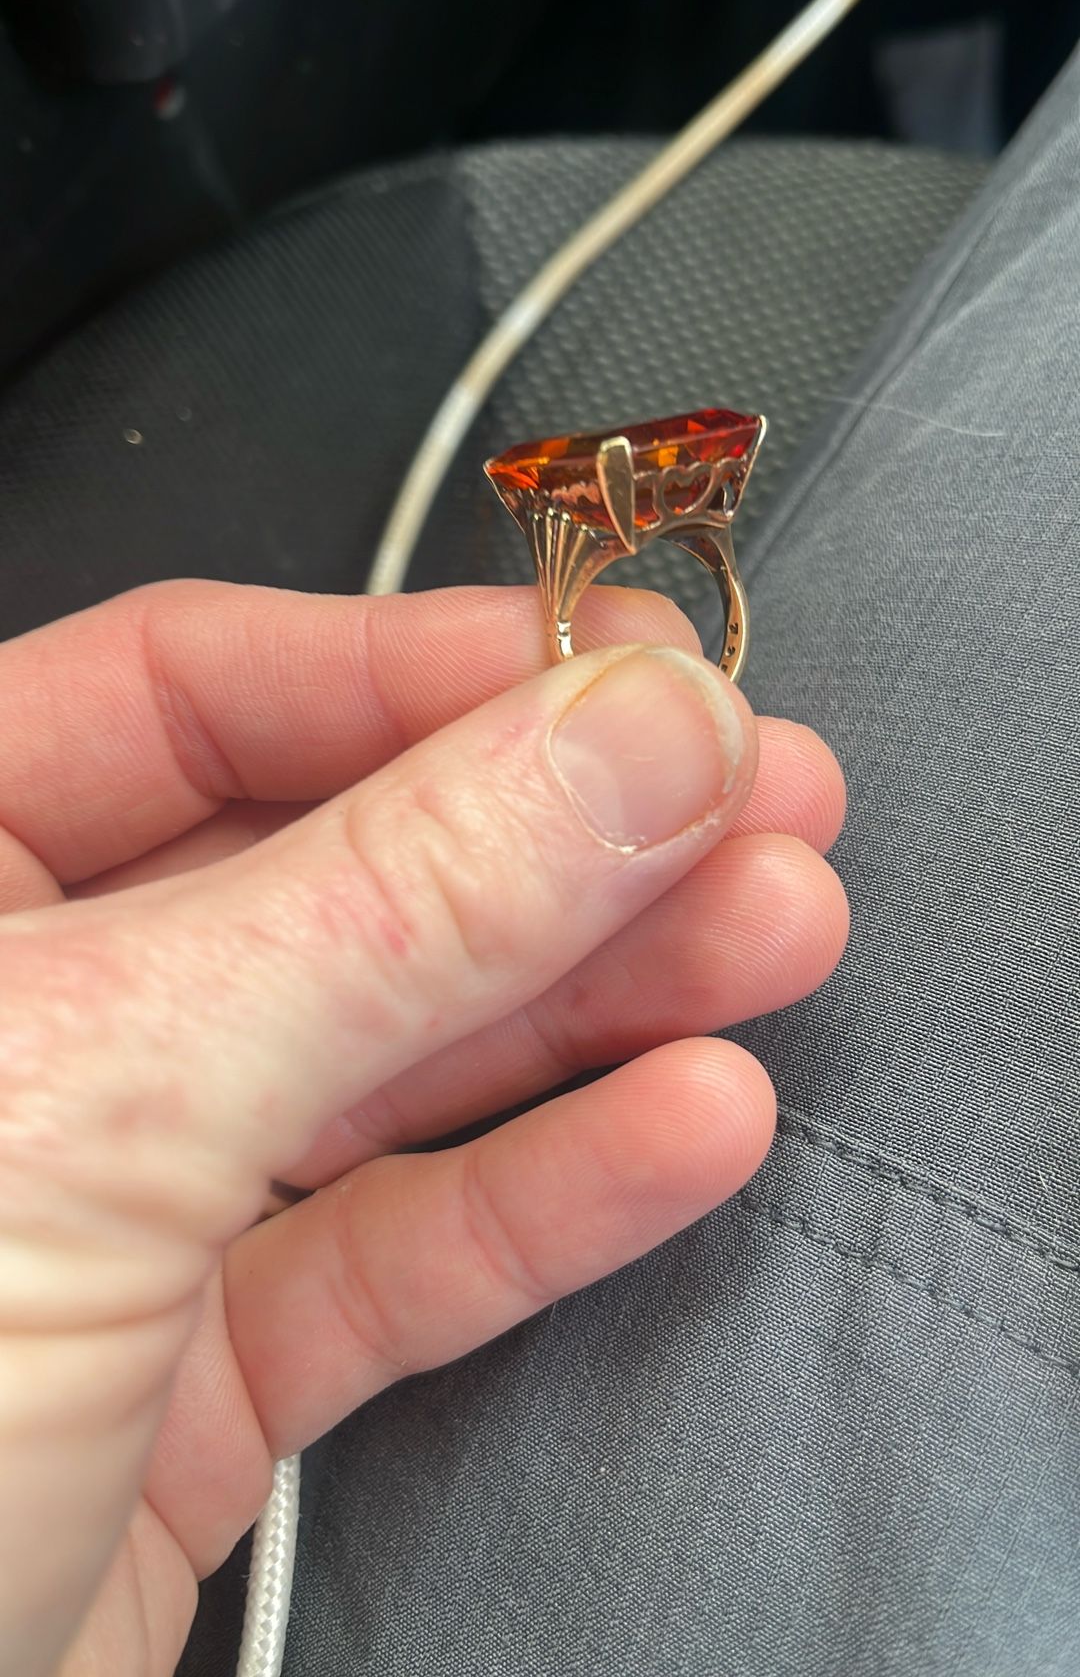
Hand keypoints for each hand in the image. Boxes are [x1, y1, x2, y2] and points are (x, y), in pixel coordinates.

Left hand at [0, 581, 847, 1676]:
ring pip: (383, 1056)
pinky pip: (390, 1250)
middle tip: (752, 795)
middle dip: (557, 835)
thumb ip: (392, 907)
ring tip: (772, 933)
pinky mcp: (185, 1385)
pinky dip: (547, 1190)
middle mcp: (16, 1021)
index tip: (630, 673)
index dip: (425, 668)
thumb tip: (627, 739)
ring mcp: (104, 1205)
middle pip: (322, 865)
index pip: (190, 689)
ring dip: (594, 998)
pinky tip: (688, 1120)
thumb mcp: (104, 1096)